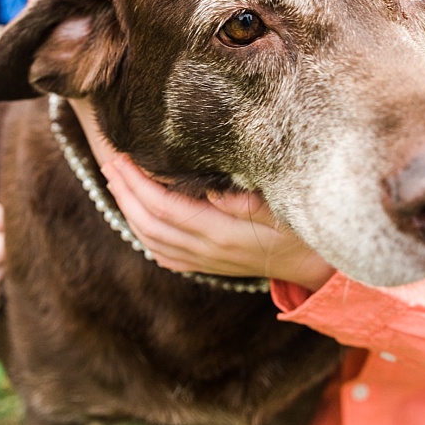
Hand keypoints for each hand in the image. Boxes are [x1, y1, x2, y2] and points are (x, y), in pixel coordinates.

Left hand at [71, 101, 333, 289]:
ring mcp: (206, 261)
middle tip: (108, 160)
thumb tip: (212, 191)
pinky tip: (136, 217)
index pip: (164, 207)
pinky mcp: (209, 265)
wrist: (316, 268)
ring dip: (128, 210)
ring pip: (152, 240)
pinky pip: (166, 255)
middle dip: (124, 192)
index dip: (138, 183)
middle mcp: (207, 251)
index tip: (121, 156)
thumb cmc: (301, 228)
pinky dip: (144, 234)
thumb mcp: (280, 207)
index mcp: (220, 233)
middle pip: (150, 223)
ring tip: (115, 180)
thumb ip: (247, 200)